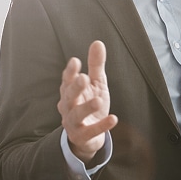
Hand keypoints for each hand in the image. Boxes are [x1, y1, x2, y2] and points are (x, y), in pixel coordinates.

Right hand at [57, 40, 117, 163]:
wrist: (89, 136)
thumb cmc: (90, 104)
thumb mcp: (95, 83)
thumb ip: (95, 65)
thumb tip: (98, 42)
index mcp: (69, 91)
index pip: (67, 80)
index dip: (70, 72)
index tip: (76, 61)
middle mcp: (67, 106)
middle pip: (69, 96)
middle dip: (75, 87)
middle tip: (84, 78)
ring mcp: (72, 123)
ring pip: (76, 115)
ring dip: (86, 107)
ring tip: (98, 100)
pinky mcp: (82, 136)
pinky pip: (91, 132)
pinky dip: (101, 126)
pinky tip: (113, 119)